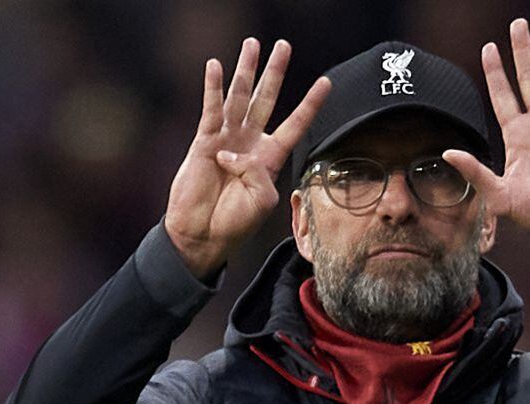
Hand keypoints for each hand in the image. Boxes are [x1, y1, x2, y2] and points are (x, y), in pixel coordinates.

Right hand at [165, 38, 330, 277]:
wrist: (203, 232)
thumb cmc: (235, 221)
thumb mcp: (264, 201)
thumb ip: (259, 173)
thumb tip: (234, 152)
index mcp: (270, 158)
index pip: (296, 124)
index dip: (311, 104)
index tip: (326, 82)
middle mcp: (250, 142)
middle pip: (266, 99)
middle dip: (275, 72)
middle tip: (283, 46)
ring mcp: (227, 139)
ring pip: (239, 97)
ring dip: (244, 70)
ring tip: (252, 44)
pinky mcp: (204, 141)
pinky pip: (211, 110)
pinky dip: (213, 88)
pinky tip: (216, 66)